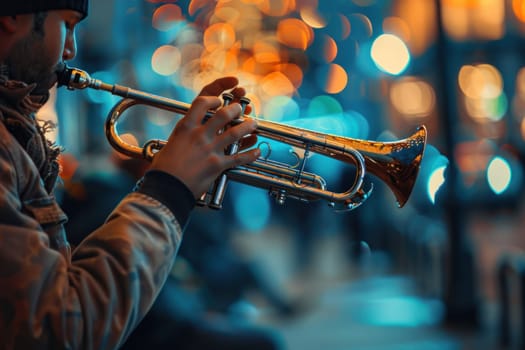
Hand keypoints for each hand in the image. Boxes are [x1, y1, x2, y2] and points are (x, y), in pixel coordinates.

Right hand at [149, 77, 259, 197]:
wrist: (167, 188)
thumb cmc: (164, 168)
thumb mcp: (172, 143)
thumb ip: (183, 134)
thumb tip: (187, 132)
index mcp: (186, 127)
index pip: (202, 102)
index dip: (214, 97)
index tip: (219, 101)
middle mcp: (199, 135)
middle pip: (224, 114)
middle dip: (236, 109)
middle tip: (241, 109)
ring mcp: (210, 149)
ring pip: (236, 132)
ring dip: (248, 127)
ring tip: (254, 124)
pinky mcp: (218, 165)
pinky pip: (239, 157)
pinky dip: (250, 154)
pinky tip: (256, 152)